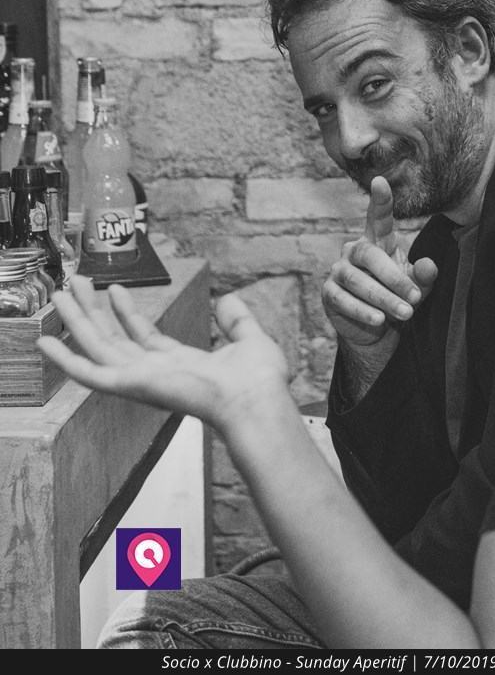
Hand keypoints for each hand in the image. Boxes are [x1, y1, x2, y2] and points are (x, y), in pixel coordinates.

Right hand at [38, 275, 289, 436]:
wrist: (256, 400)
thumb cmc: (259, 381)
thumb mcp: (249, 339)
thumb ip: (236, 320)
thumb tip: (227, 300)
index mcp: (180, 364)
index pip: (144, 338)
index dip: (127, 313)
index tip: (116, 289)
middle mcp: (156, 374)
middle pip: (114, 340)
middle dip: (93, 312)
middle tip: (74, 285)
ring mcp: (142, 380)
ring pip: (97, 348)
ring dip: (76, 321)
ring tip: (59, 294)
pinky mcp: (132, 385)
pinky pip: (90, 372)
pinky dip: (66, 359)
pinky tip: (46, 341)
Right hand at [322, 176, 437, 348]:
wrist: (375, 329)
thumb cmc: (397, 297)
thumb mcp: (416, 287)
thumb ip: (423, 276)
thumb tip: (429, 265)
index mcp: (377, 241)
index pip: (378, 218)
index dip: (380, 200)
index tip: (381, 180)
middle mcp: (354, 251)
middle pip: (370, 255)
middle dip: (394, 278)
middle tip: (415, 299)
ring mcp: (339, 270)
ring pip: (357, 280)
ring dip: (382, 298)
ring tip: (405, 313)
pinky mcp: (329, 293)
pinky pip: (343, 299)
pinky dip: (362, 310)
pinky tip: (379, 320)